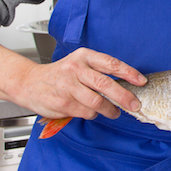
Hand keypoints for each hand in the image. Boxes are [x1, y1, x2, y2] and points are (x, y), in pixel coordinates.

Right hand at [17, 48, 145, 121]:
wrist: (29, 82)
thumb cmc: (60, 74)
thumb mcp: (79, 64)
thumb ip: (98, 71)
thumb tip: (125, 84)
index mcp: (83, 56)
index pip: (110, 64)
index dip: (128, 73)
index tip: (141, 81)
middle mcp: (76, 69)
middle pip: (106, 84)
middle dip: (124, 97)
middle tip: (134, 104)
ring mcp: (68, 87)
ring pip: (98, 102)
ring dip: (110, 110)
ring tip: (114, 112)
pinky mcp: (63, 103)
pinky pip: (86, 112)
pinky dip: (93, 114)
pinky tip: (91, 111)